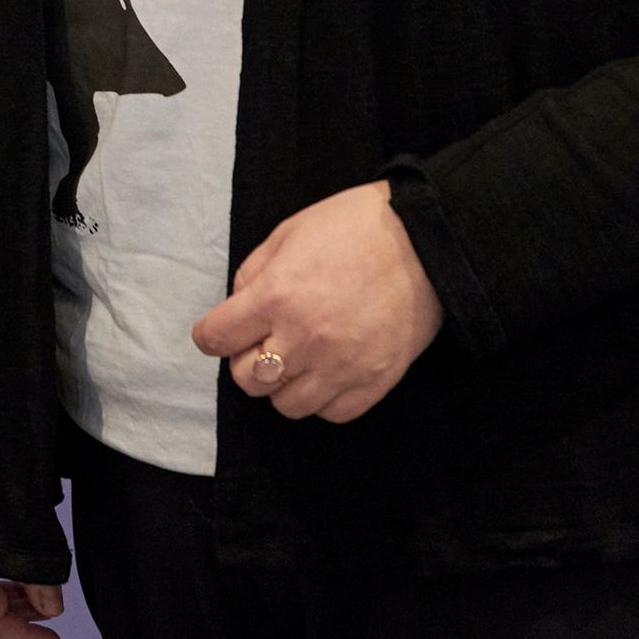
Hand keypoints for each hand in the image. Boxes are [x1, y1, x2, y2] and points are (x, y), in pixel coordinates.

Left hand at [190, 180, 443, 423]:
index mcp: (276, 296)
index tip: (222, 332)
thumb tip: (238, 306)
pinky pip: (331, 413)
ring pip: (286, 406)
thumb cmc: (355, 226)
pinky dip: (323, 398)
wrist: (426, 240)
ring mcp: (340, 366)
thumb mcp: (289, 232)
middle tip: (264, 342)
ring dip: (284, 384)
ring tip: (300, 358)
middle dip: (246, 361)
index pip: (216, 339)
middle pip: (247, 381)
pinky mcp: (374, 383)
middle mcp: (303, 339)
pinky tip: (329, 371)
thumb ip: (254, 272)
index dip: (213, 335)